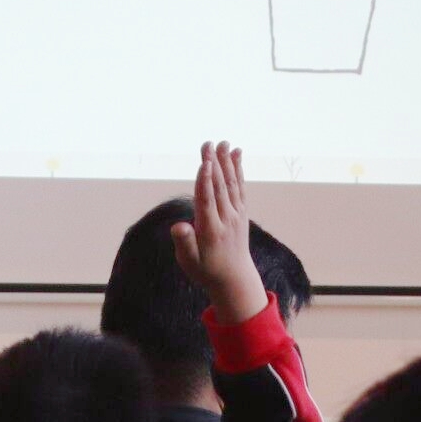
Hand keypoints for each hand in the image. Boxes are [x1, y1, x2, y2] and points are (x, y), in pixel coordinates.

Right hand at [170, 141, 264, 326]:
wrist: (234, 279)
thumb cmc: (205, 270)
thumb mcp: (189, 261)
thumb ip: (184, 243)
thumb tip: (179, 226)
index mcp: (211, 230)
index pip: (207, 201)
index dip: (205, 180)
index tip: (205, 161)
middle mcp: (226, 220)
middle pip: (219, 187)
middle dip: (214, 164)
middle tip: (208, 143)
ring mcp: (236, 215)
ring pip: (231, 184)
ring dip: (226, 162)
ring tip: (223, 143)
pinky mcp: (241, 213)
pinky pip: (240, 187)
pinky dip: (238, 169)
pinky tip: (236, 154)